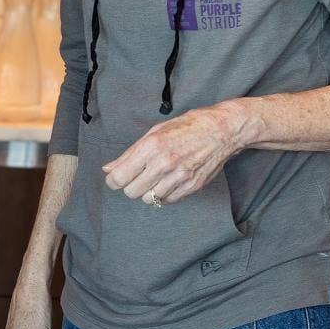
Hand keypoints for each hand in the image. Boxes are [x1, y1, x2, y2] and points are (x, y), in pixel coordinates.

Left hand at [102, 100, 248, 204]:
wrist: (220, 131)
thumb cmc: (186, 127)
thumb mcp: (154, 132)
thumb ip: (129, 154)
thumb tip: (108, 168)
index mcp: (151, 147)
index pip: (120, 176)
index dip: (113, 181)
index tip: (114, 179)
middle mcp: (164, 164)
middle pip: (132, 192)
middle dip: (130, 186)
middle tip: (136, 177)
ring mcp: (179, 178)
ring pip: (149, 199)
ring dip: (147, 191)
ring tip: (154, 177)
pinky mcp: (191, 187)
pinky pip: (167, 201)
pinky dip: (163, 194)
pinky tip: (167, 181)